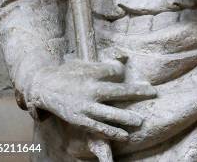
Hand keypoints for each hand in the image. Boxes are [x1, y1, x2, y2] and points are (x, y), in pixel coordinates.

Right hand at [28, 59, 155, 141]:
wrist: (44, 87)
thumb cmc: (68, 73)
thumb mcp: (84, 63)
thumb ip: (103, 65)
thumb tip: (124, 61)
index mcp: (91, 72)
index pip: (114, 71)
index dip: (123, 72)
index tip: (128, 74)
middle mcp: (89, 89)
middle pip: (117, 91)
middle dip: (136, 92)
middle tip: (152, 92)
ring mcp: (85, 106)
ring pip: (109, 112)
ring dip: (126, 117)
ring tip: (140, 120)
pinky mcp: (80, 119)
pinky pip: (99, 126)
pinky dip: (112, 131)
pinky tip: (124, 135)